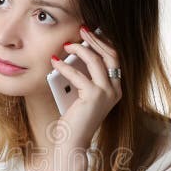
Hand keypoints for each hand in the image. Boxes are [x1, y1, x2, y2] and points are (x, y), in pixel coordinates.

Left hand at [50, 26, 122, 151]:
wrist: (73, 141)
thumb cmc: (75, 119)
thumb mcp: (82, 94)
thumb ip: (85, 76)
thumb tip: (76, 53)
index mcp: (115, 88)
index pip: (114, 58)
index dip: (103, 42)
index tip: (90, 33)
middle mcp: (115, 90)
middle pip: (110, 54)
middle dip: (95, 39)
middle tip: (82, 30)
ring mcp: (106, 93)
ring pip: (96, 61)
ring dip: (80, 49)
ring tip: (67, 45)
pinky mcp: (93, 97)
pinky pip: (78, 75)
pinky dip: (65, 67)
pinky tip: (55, 63)